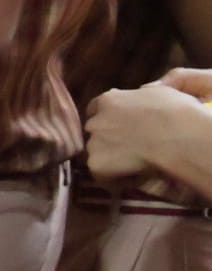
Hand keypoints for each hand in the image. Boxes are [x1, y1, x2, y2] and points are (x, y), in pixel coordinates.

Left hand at [84, 80, 211, 182]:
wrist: (177, 136)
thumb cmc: (176, 113)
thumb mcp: (157, 92)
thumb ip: (138, 97)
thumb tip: (138, 96)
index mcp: (109, 99)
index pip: (95, 110)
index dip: (108, 119)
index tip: (119, 128)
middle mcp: (95, 120)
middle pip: (95, 133)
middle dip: (108, 140)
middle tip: (132, 148)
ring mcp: (92, 143)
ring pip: (98, 154)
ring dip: (113, 160)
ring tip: (138, 161)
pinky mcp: (95, 163)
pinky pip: (103, 175)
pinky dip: (116, 178)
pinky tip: (135, 173)